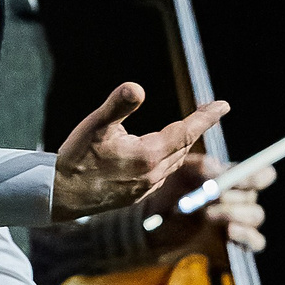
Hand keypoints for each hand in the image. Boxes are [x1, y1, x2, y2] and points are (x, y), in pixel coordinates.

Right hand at [52, 83, 228, 220]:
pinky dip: (168, 159)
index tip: (223, 105)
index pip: (186, 131)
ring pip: (174, 161)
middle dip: (196, 127)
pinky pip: (162, 174)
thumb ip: (118, 105)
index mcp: (148, 155)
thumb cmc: (76, 157)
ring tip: (187, 128)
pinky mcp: (137, 196)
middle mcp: (153, 174)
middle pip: (183, 146)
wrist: (60, 196)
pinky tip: (160, 154)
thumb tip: (137, 87)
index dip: (206, 117)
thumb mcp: (95, 125)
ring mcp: (146, 188)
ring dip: (182, 144)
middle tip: (208, 110)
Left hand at [141, 157, 273, 255]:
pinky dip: (247, 236)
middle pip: (253, 195)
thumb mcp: (177, 172)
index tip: (238, 180)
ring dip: (235, 213)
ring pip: (256, 216)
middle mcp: (238, 199)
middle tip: (209, 198)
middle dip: (233, 196)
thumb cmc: (164, 193)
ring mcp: (237, 221)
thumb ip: (198, 165)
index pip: (260, 174)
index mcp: (230, 178)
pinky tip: (229, 232)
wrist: (150, 225)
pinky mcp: (232, 243)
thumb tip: (217, 167)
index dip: (257, 176)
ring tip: (208, 215)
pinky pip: (256, 242)